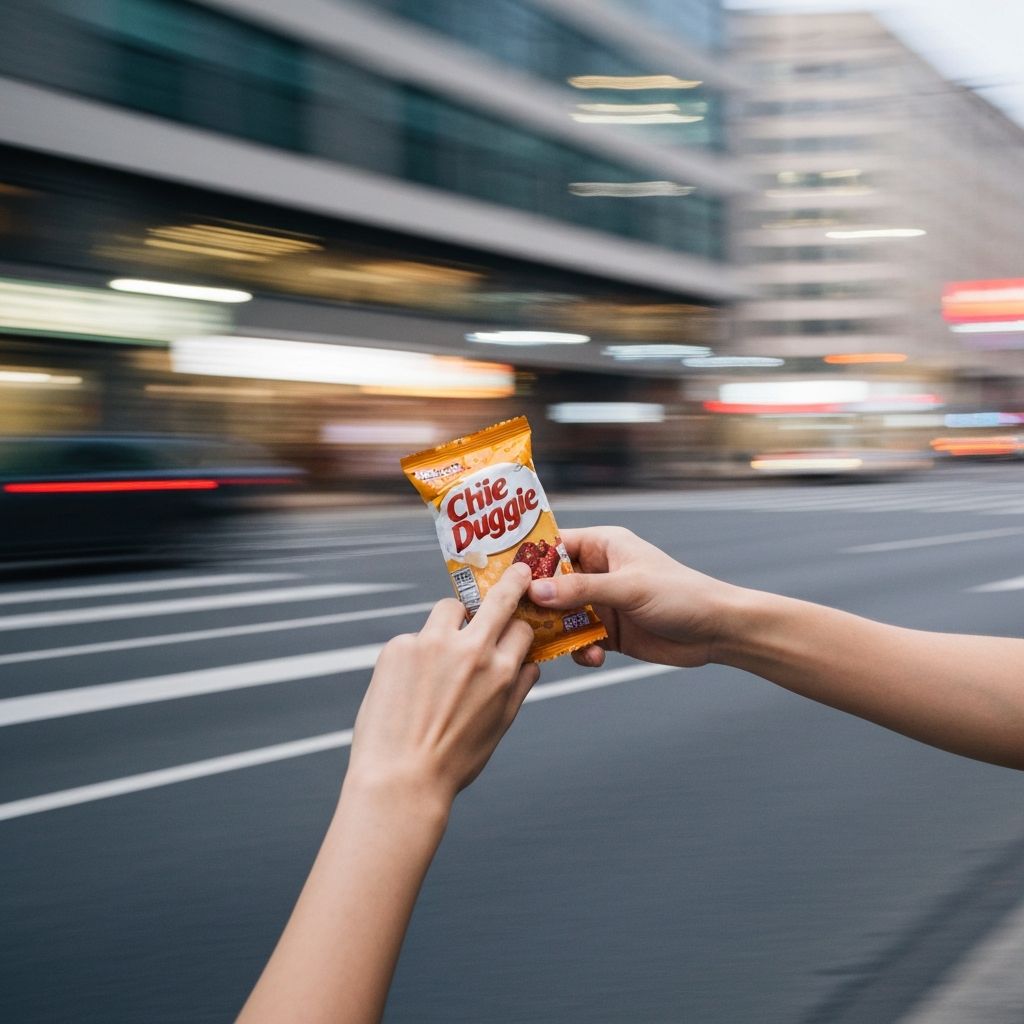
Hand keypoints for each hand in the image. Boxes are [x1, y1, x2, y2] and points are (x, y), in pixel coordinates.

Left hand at [347, 562, 538, 808]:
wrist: (399, 778)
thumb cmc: (451, 762)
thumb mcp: (498, 728)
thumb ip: (518, 690)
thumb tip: (531, 665)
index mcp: (500, 671)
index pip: (522, 628)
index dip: (520, 628)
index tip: (516, 624)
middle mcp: (470, 650)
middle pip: (498, 598)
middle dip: (511, 581)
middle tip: (515, 571)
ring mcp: (431, 644)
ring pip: (449, 609)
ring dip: (452, 621)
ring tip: (442, 650)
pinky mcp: (398, 646)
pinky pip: (414, 637)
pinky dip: (416, 653)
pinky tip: (409, 684)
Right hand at [528, 526, 737, 670]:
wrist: (716, 631)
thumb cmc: (680, 595)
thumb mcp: (628, 588)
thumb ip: (581, 590)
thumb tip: (536, 590)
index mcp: (603, 546)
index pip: (554, 544)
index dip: (527, 557)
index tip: (499, 574)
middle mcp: (598, 572)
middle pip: (550, 583)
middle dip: (534, 601)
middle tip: (511, 617)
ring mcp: (601, 602)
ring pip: (560, 615)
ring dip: (555, 631)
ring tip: (551, 645)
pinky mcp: (608, 631)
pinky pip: (578, 639)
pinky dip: (577, 650)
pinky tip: (590, 658)